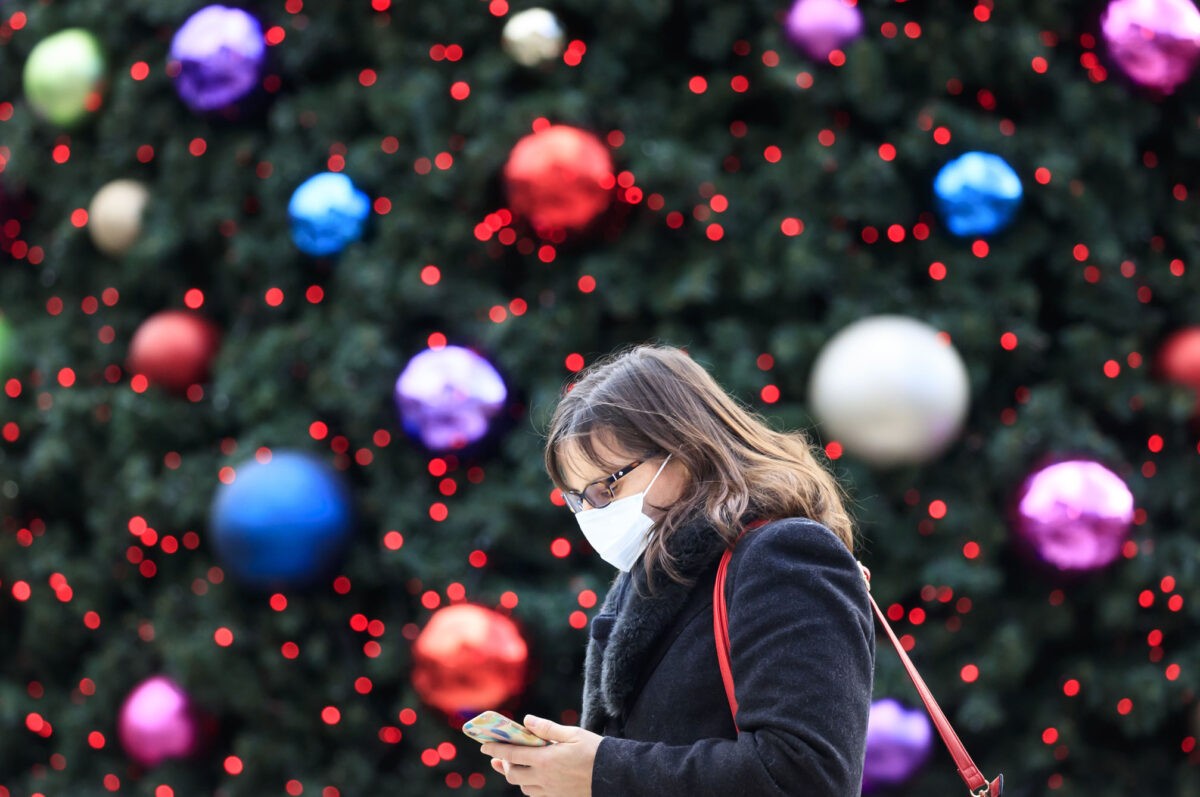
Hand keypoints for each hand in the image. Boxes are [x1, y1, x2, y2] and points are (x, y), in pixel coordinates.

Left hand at [480, 715, 600, 796]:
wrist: (613, 775)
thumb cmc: (595, 750)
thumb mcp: (572, 733)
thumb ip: (546, 728)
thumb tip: (526, 720)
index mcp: (545, 759)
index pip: (512, 754)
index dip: (496, 749)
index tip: (484, 745)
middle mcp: (544, 778)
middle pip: (512, 774)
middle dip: (503, 764)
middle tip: (500, 755)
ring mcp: (550, 790)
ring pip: (523, 787)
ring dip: (516, 775)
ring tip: (514, 765)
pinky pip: (536, 794)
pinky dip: (529, 785)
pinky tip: (532, 776)